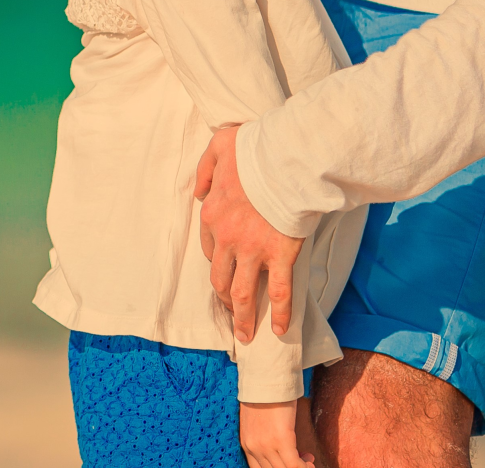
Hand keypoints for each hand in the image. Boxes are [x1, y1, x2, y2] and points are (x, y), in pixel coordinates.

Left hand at [195, 124, 302, 341]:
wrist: (286, 160)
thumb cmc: (255, 151)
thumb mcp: (217, 149)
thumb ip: (204, 171)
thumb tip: (198, 192)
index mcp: (212, 214)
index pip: (208, 247)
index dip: (217, 261)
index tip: (225, 269)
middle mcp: (227, 237)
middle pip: (219, 277)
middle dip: (224, 298)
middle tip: (231, 310)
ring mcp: (252, 250)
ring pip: (242, 292)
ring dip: (242, 316)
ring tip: (245, 334)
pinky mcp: (279, 256)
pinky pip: (279, 292)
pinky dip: (281, 314)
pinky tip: (282, 329)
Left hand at [239, 398, 315, 467]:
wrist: (264, 379)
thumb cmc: (264, 397)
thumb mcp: (257, 423)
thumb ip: (263, 438)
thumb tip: (279, 450)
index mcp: (246, 444)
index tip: (289, 463)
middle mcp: (254, 448)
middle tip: (304, 461)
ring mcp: (266, 445)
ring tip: (308, 461)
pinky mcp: (281, 440)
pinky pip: (294, 465)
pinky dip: (304, 466)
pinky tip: (310, 460)